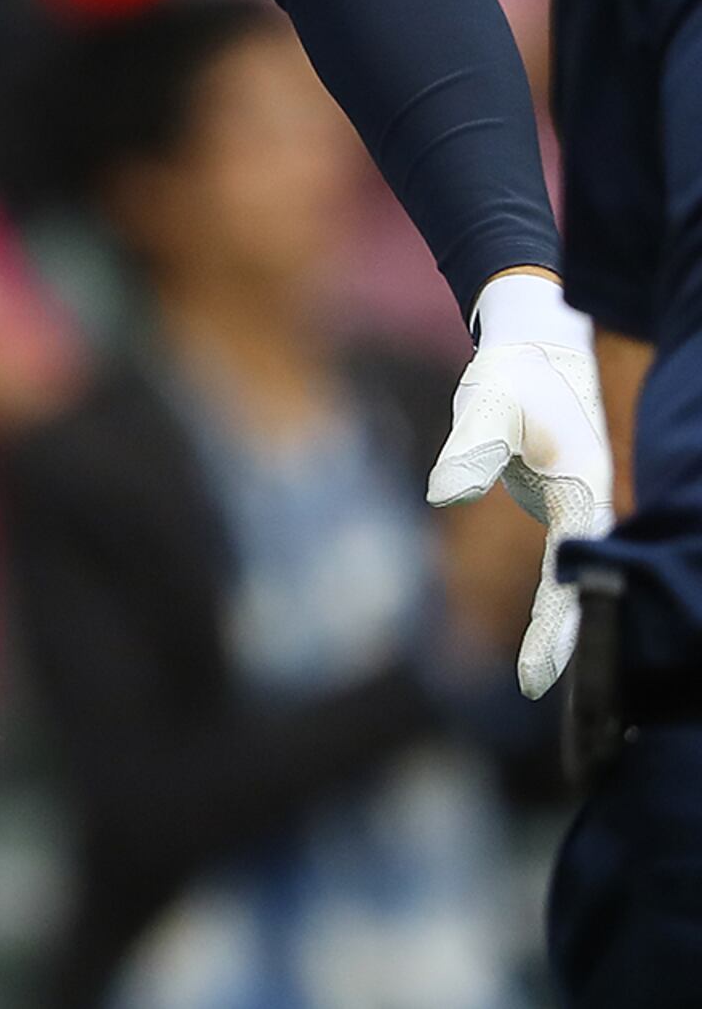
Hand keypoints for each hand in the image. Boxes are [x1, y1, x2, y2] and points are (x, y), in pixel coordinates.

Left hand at [427, 271, 615, 695]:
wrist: (539, 335)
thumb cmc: (512, 372)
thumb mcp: (488, 402)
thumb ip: (472, 448)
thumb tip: (446, 492)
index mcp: (589, 487)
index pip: (577, 574)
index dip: (561, 631)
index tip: (542, 683)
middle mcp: (605, 501)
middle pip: (600, 589)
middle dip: (584, 647)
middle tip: (568, 716)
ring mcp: (602, 501)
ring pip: (601, 578)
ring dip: (587, 628)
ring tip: (570, 699)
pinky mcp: (589, 500)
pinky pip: (591, 559)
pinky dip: (579, 598)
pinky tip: (566, 634)